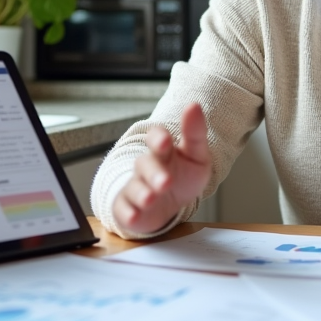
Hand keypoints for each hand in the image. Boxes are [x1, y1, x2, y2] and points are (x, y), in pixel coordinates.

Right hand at [112, 102, 211, 234]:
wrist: (172, 203)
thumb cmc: (183, 175)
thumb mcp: (197, 155)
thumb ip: (195, 132)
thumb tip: (194, 105)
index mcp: (162, 150)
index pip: (156, 137)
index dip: (159, 138)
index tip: (166, 141)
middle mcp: (146, 167)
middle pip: (145, 165)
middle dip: (154, 173)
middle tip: (166, 181)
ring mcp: (135, 187)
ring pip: (134, 188)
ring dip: (141, 193)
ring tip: (150, 198)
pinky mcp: (128, 208)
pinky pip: (124, 210)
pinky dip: (128, 214)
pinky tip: (134, 216)